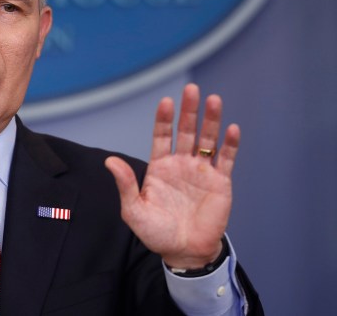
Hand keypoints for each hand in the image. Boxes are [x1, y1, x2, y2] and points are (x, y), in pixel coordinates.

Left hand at [104, 84, 238, 268]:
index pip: (162, 136)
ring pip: (208, 139)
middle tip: (191, 89)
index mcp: (160, 167)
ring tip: (213, 100)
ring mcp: (202, 171)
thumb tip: (110, 161)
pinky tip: (231, 129)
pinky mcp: (220, 182)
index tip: (166, 102)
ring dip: (211, 120)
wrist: (183, 251)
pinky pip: (226, 159)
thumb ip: (126, 184)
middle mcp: (181, 164)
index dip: (164, 119)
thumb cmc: (156, 232)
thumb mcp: (134, 210)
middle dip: (188, 110)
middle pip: (187, 131)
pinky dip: (230, 144)